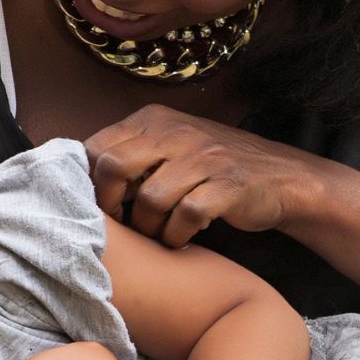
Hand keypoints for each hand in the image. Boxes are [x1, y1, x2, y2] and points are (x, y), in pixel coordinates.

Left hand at [85, 106, 323, 246]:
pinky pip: (186, 216)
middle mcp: (177, 133)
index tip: (96, 206)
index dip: (88, 182)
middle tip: (120, 225)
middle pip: (114, 166)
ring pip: (149, 198)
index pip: (97, 145)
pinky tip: (182, 238)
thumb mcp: (172, 146)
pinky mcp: (227, 186)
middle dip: (109, 205)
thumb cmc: (214, 169)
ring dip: (147, 228)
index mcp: (156, 120)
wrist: (281, 178)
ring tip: (156, 236)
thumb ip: (131, 154)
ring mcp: (204, 158)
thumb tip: (78, 181)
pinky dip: (178, 235)